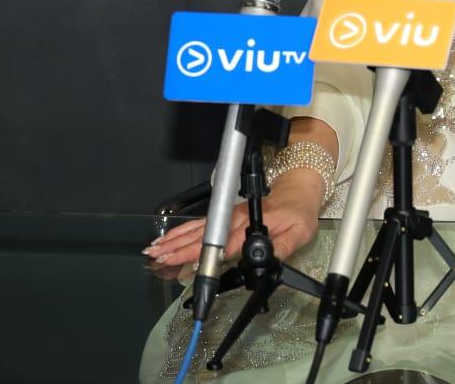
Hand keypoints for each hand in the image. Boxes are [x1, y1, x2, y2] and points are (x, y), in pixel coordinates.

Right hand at [142, 171, 324, 277]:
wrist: (298, 191)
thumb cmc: (299, 213)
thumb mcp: (299, 232)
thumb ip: (283, 248)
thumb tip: (266, 261)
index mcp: (251, 224)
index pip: (223, 243)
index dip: (202, 254)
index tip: (182, 262)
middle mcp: (235, 219)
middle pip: (202, 235)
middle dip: (178, 247)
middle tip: (157, 258)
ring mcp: (228, 216)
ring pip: (197, 229)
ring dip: (175, 239)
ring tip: (154, 249)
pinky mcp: (226, 216)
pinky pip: (201, 224)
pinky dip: (182, 232)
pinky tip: (168, 238)